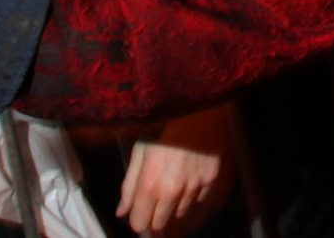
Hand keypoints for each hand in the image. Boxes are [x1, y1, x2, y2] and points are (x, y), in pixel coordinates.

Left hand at [118, 104, 235, 236]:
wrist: (200, 107)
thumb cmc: (165, 125)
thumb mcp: (140, 151)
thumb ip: (129, 185)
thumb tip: (121, 212)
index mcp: (151, 184)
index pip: (141, 224)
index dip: (138, 221)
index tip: (139, 215)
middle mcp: (173, 192)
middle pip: (161, 225)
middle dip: (154, 222)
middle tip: (153, 212)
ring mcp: (195, 189)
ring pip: (181, 217)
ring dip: (174, 213)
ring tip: (170, 199)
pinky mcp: (213, 183)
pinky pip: (201, 206)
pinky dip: (193, 205)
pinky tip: (188, 194)